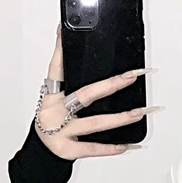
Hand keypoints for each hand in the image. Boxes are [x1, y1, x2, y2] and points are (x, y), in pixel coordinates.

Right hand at [36, 23, 157, 159]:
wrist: (42, 152)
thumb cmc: (55, 123)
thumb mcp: (57, 103)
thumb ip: (72, 87)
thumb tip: (101, 73)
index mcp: (51, 97)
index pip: (56, 69)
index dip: (61, 51)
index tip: (65, 31)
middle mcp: (54, 111)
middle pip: (85, 95)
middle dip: (111, 85)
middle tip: (132, 76)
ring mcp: (59, 131)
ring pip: (94, 123)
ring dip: (120, 118)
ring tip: (140, 112)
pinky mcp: (66, 149)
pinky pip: (92, 148)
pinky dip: (111, 148)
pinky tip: (127, 145)